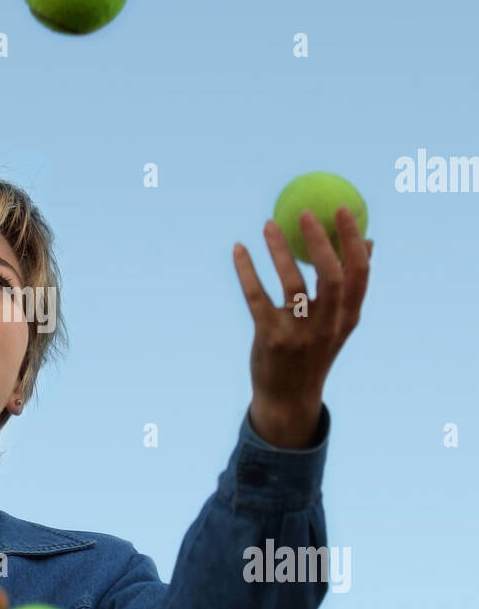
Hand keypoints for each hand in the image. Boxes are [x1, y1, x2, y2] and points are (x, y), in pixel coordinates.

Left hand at [232, 207, 372, 445]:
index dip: (352, 240)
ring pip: (291, 283)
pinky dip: (247, 271)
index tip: (343, 210)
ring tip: (267, 224)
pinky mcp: (270, 339)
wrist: (289, 399)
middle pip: (330, 276)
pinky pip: (257, 297)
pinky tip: (239, 249)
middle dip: (320, 241)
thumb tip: (369, 242)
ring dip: (279, 250)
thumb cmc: (314, 350)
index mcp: (348, 317)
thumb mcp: (339, 322)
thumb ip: (351, 286)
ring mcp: (299, 333)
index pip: (359, 273)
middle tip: (305, 213)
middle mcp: (327, 325)